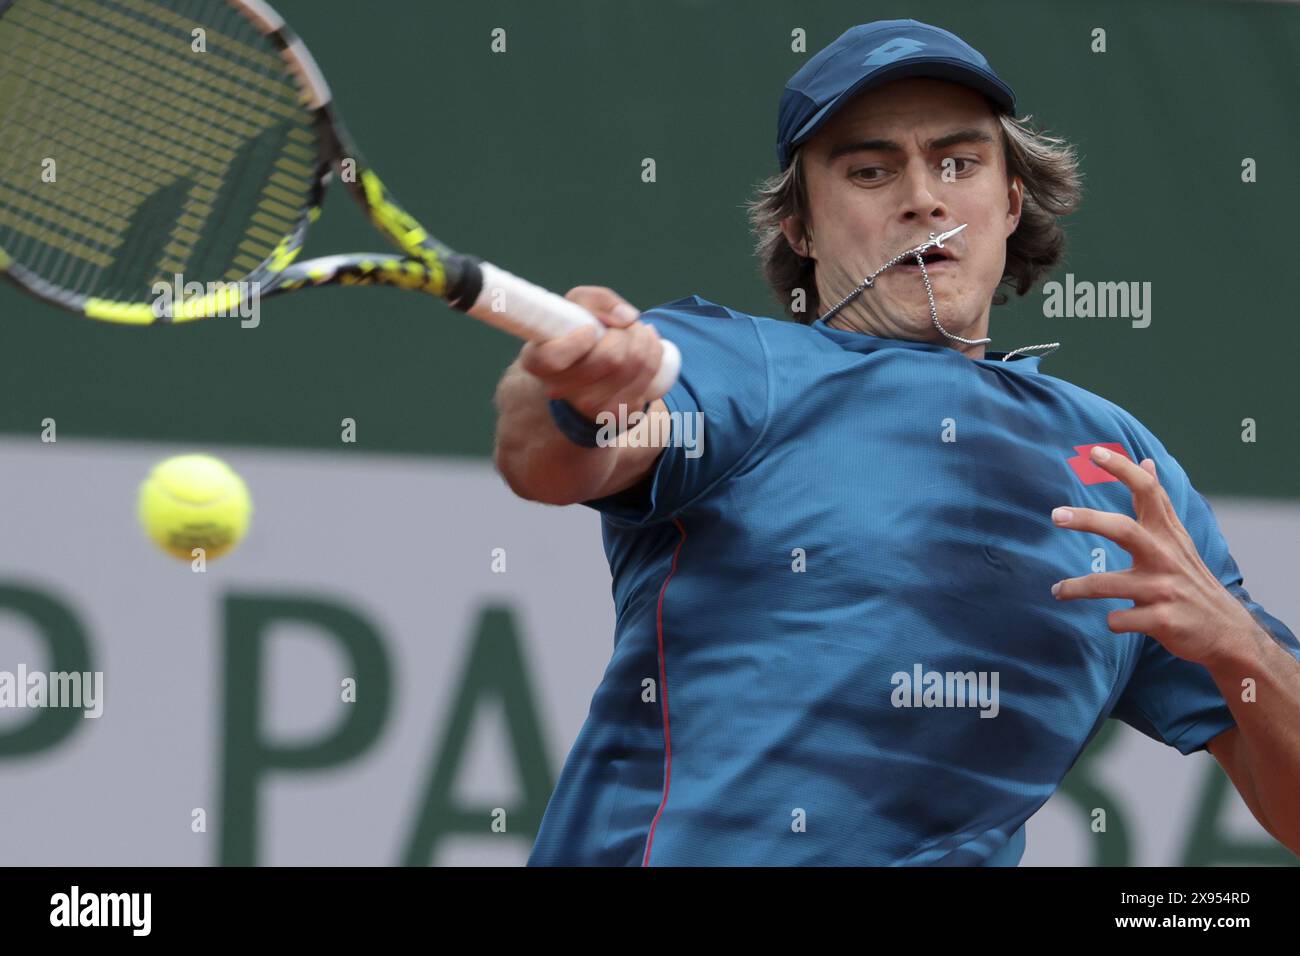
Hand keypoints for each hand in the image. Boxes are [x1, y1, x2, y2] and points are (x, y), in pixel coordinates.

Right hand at [518, 286, 664, 420]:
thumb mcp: (577, 307)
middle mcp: (561, 390)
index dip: (578, 342)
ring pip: (634, 363)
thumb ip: (597, 301)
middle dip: (625, 331)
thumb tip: (627, 318)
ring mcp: (591, 407)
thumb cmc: (577, 331)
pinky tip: (646, 345)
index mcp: (538, 362)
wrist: (586, 374)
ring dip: (643, 337)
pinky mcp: (618, 414)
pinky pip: (649, 374)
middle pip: (610, 357)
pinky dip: (654, 351)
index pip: (554, 358)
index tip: (591, 329)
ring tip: (635, 331)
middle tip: (621, 326)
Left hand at [1049, 446, 1259, 666]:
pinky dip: (1113, 620)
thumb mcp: (1178, 538)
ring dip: (1077, 587)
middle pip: (1123, 529)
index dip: (1122, 469)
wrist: (1225, 631)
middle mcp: (1166, 557)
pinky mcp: (1161, 620)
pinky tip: (1117, 620)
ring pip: (1107, 583)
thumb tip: (1147, 461)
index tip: (1094, 452)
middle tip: (1055, 514)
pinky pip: (1119, 618)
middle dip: (1087, 520)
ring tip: (1057, 591)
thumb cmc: (1190, 578)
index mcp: (1167, 534)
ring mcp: (1163, 589)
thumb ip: (1158, 504)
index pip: (1147, 491)